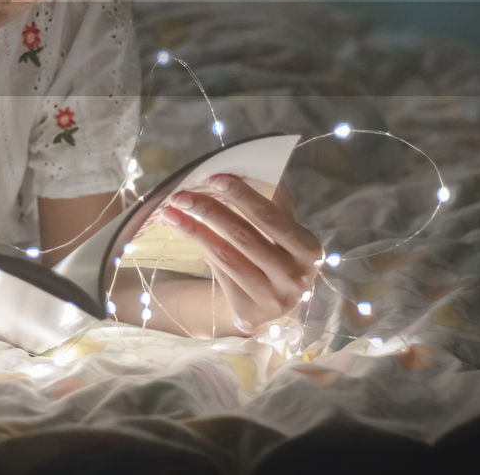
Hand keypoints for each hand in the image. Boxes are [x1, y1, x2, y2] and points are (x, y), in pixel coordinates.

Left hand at [157, 175, 322, 335]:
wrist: (270, 302)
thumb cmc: (276, 254)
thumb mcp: (283, 230)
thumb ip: (271, 202)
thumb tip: (243, 168)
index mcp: (308, 249)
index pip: (272, 217)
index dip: (242, 196)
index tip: (215, 178)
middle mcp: (295, 277)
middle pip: (244, 236)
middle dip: (210, 210)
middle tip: (182, 194)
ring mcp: (272, 298)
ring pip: (226, 255)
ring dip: (194, 229)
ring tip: (171, 211)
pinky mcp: (249, 311)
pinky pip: (219, 273)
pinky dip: (200, 248)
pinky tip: (182, 230)